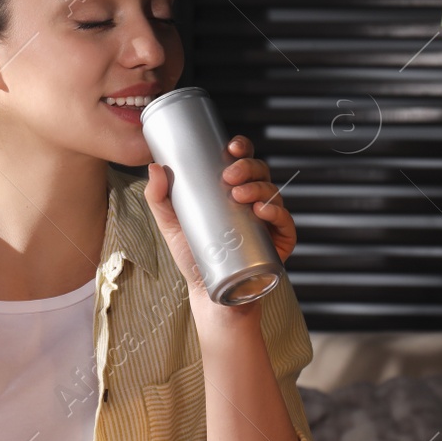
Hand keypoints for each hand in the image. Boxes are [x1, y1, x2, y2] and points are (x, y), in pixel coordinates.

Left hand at [144, 135, 297, 301]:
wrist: (208, 293)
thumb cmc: (193, 257)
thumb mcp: (171, 225)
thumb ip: (158, 197)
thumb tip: (155, 167)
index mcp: (232, 190)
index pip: (242, 161)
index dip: (242, 148)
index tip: (231, 147)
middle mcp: (253, 202)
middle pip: (260, 172)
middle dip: (248, 167)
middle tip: (229, 176)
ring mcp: (268, 221)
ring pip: (272, 193)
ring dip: (258, 188)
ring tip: (239, 195)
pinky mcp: (279, 243)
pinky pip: (286, 222)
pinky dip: (276, 212)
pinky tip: (262, 211)